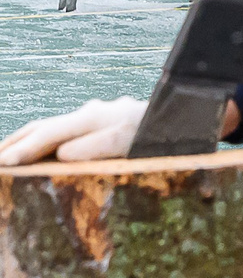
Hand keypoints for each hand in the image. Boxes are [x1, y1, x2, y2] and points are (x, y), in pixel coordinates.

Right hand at [0, 97, 147, 165]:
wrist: (189, 116)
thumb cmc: (160, 134)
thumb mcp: (131, 141)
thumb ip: (97, 146)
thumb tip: (60, 153)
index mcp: (93, 117)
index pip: (50, 134)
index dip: (25, 151)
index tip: (4, 165)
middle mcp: (90, 113)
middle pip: (42, 127)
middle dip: (13, 144)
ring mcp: (94, 116)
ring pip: (50, 127)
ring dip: (24, 142)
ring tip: (4, 157)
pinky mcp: (100, 123)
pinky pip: (63, 131)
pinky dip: (43, 142)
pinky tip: (36, 154)